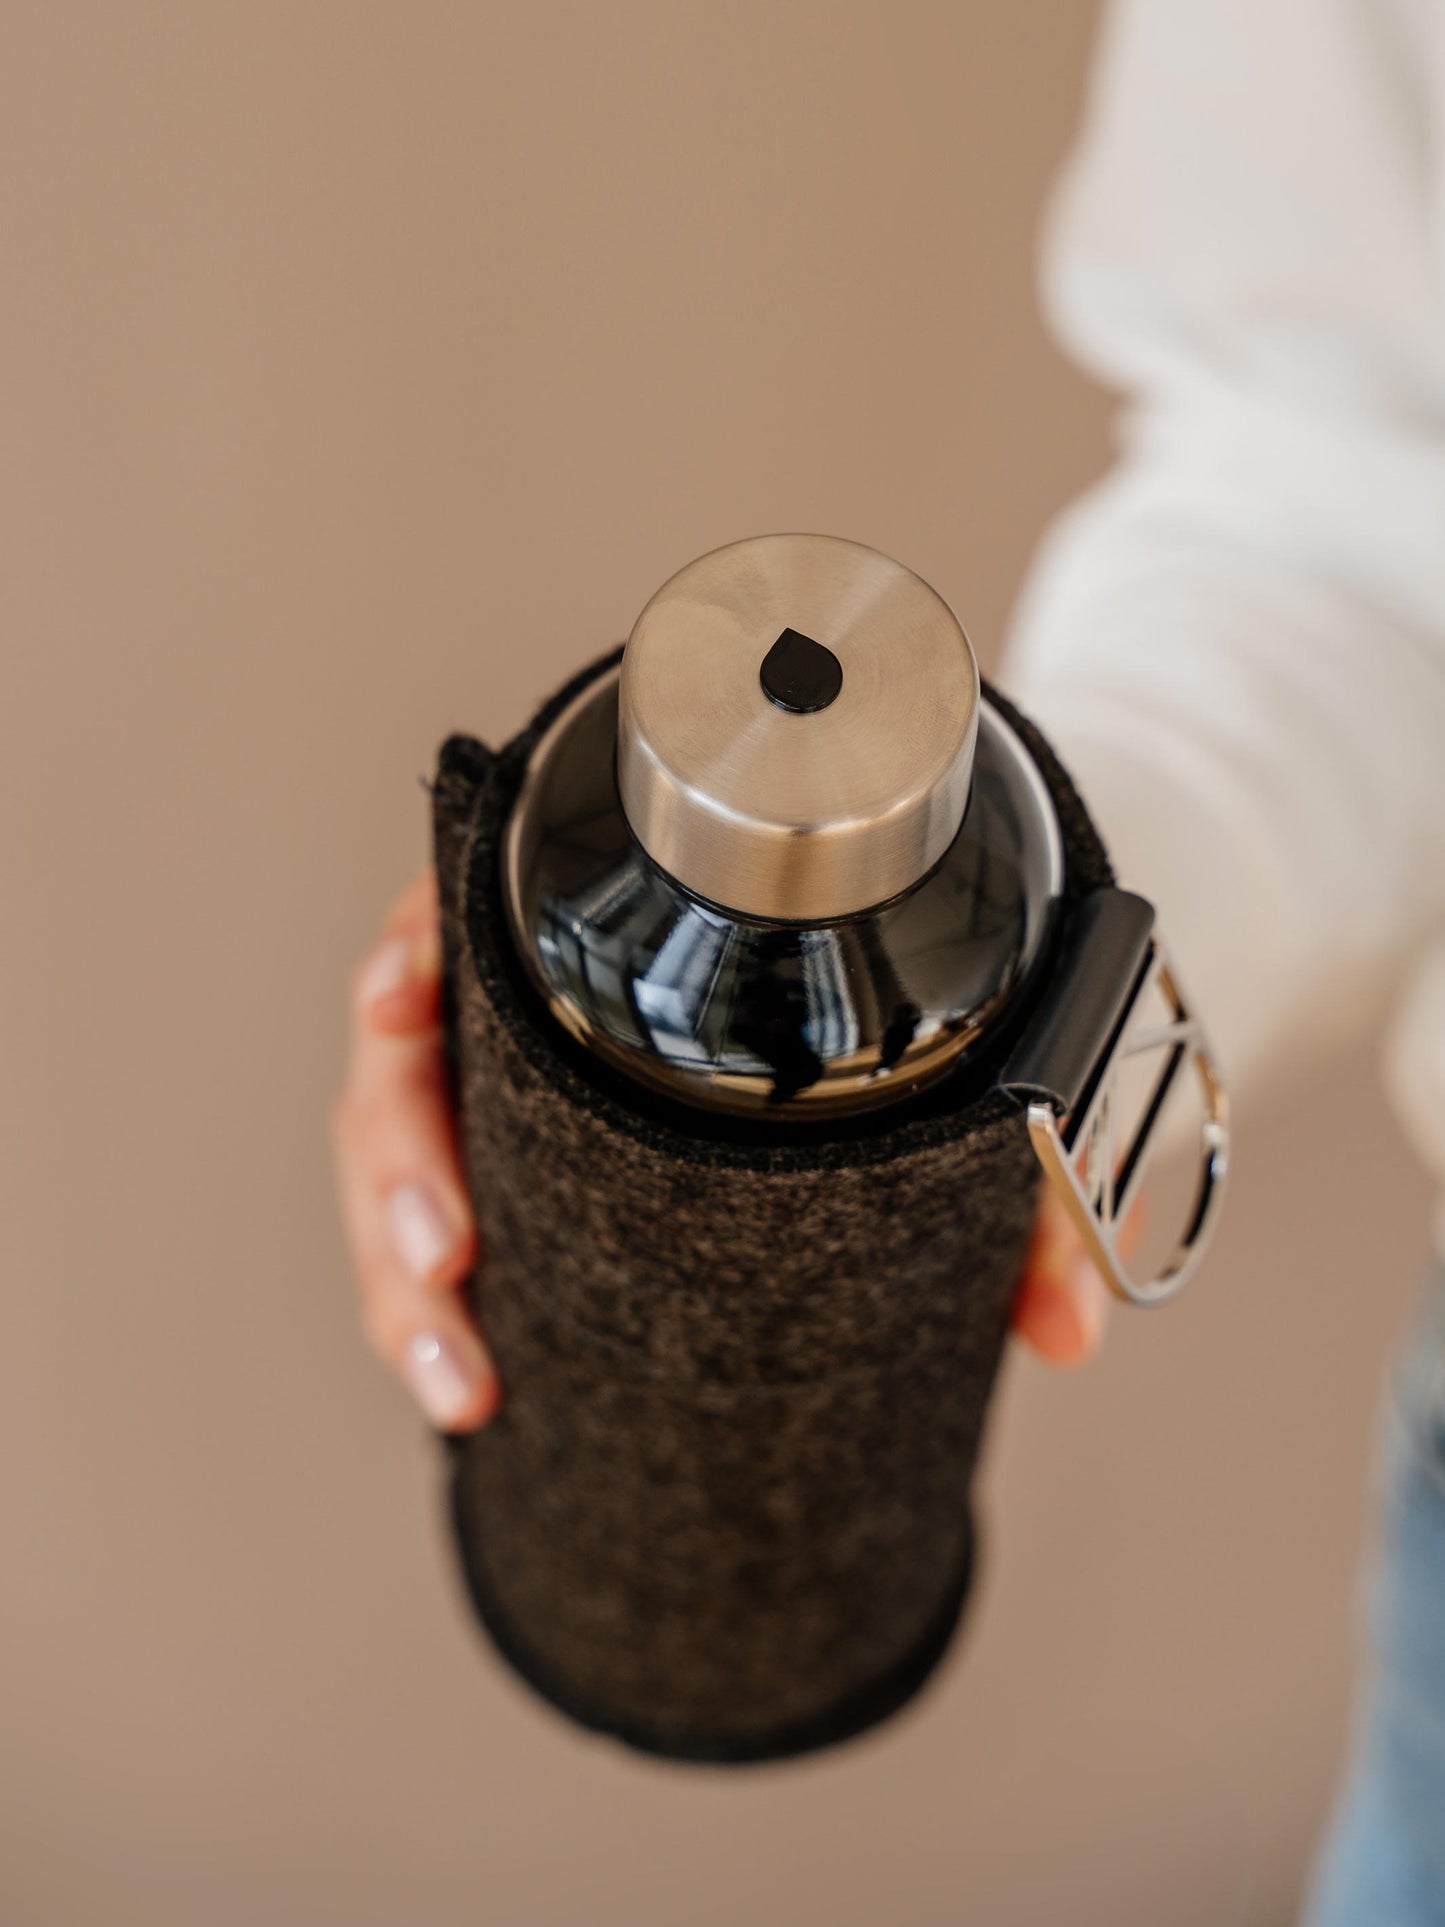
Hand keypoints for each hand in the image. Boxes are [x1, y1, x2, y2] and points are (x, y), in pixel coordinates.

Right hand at [333, 874, 1110, 1430]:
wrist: (912, 932)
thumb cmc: (922, 972)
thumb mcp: (978, 1050)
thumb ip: (1024, 1186)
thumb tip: (1063, 1334)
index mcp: (612, 908)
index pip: (473, 902)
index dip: (415, 958)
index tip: (404, 1004)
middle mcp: (543, 986)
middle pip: (416, 1056)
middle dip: (403, 1171)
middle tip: (449, 1267)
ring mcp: (525, 1069)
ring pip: (407, 1151)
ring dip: (403, 1266)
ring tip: (460, 1372)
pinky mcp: (529, 1142)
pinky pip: (446, 1204)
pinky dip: (429, 1283)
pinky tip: (456, 1354)